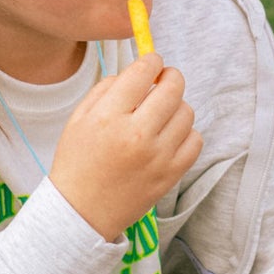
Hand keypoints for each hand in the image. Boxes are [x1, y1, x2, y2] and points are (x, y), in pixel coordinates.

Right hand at [48, 54, 199, 241]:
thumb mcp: (79, 118)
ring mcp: (158, 156)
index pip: (142, 72)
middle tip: (164, 80)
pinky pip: (195, 140)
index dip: (151, 61)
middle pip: (173, 88)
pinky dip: (186, 133)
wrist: (81, 212)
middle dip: (170, 77)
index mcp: (109, 117)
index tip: (152, 63)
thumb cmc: (77, 162)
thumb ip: (107, 88)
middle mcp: (137, 134)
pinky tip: (169, 136)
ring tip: (160, 115)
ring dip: (176, 106)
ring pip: (187, 112)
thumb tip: (139, 70)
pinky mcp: (171, 174)